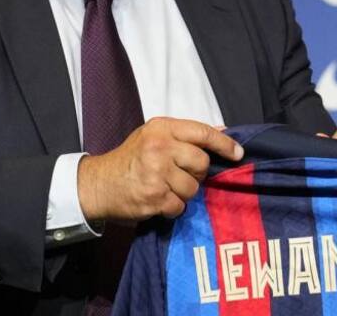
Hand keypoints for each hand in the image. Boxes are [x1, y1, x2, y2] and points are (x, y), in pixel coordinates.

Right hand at [77, 117, 242, 222]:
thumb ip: (186, 134)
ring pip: (193, 187)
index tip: (238, 154)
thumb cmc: (130, 159)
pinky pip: (180, 206)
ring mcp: (156, 172)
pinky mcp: (154, 197)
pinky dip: (173, 207)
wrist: (98, 184)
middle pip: (201, 163)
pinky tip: (159, 200)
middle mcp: (160, 147)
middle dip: (196, 173)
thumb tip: (223, 132)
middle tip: (180, 174)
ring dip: (184, 192)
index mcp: (162, 128)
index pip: (203, 133)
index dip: (224, 145)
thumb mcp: (154, 136)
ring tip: (166, 187)